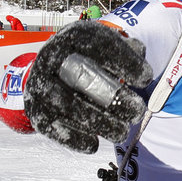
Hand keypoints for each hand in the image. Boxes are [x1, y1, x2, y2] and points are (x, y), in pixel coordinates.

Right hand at [24, 21, 152, 152]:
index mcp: (76, 36)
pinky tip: (95, 144)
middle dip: (115, 98)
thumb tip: (140, 54)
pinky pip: (53, 126)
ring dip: (100, 122)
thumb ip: (129, 50)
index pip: (102, 46)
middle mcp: (53, 57)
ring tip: (122, 131)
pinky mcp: (35, 109)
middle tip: (137, 111)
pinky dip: (75, 138)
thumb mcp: (111, 47)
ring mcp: (41, 83)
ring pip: (69, 105)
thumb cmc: (94, 59)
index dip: (126, 63)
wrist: (54, 71)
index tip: (146, 79)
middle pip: (84, 78)